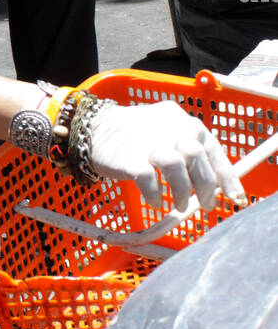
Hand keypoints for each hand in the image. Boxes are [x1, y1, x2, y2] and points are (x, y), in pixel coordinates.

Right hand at [89, 100, 247, 211]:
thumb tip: (210, 182)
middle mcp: (171, 128)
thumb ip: (188, 149)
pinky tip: (156, 202)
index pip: (213, 149)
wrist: (93, 129)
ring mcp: (150, 142)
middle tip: (205, 205)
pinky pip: (149, 180)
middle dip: (206, 188)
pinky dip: (156, 194)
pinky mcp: (130, 157)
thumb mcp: (167, 132)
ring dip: (183, 192)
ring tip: (180, 205)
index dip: (227, 176)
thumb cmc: (134, 135)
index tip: (235, 197)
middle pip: (198, 158)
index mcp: (185, 122)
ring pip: (176, 167)